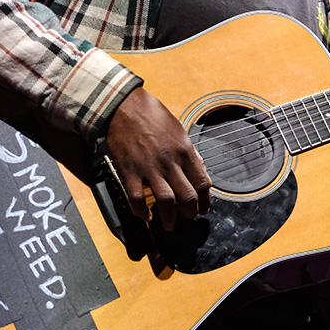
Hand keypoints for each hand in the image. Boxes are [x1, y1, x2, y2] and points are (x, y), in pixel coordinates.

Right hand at [105, 87, 211, 230]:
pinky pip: (137, 199)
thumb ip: (187, 151)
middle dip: (190, 214)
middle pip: (187, 197)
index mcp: (184, 150)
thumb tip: (197, 169)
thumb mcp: (178, 129)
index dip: (205, 201)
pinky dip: (142, 212)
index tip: (203, 208)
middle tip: (187, 218)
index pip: (202, 183)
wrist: (125, 105)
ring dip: (169, 219)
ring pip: (166, 203)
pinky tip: (145, 215)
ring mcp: (149, 168)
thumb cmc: (151, 114)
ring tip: (169, 224)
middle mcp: (170, 161)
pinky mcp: (130, 171)